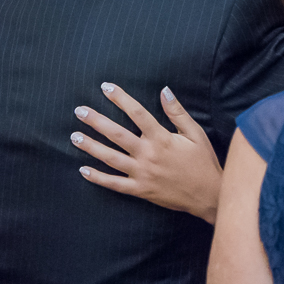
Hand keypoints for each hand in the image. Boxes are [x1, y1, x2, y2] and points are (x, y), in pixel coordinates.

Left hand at [72, 83, 222, 224]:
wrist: (208, 195)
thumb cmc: (203, 162)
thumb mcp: (195, 133)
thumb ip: (177, 112)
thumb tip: (164, 90)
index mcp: (162, 138)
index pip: (137, 113)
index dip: (120, 98)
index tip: (106, 87)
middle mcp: (149, 155)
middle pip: (117, 134)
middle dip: (96, 121)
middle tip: (79, 111)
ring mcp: (143, 174)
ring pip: (111, 158)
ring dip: (91, 147)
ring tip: (74, 137)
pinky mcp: (141, 190)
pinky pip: (115, 184)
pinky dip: (98, 178)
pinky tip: (83, 170)